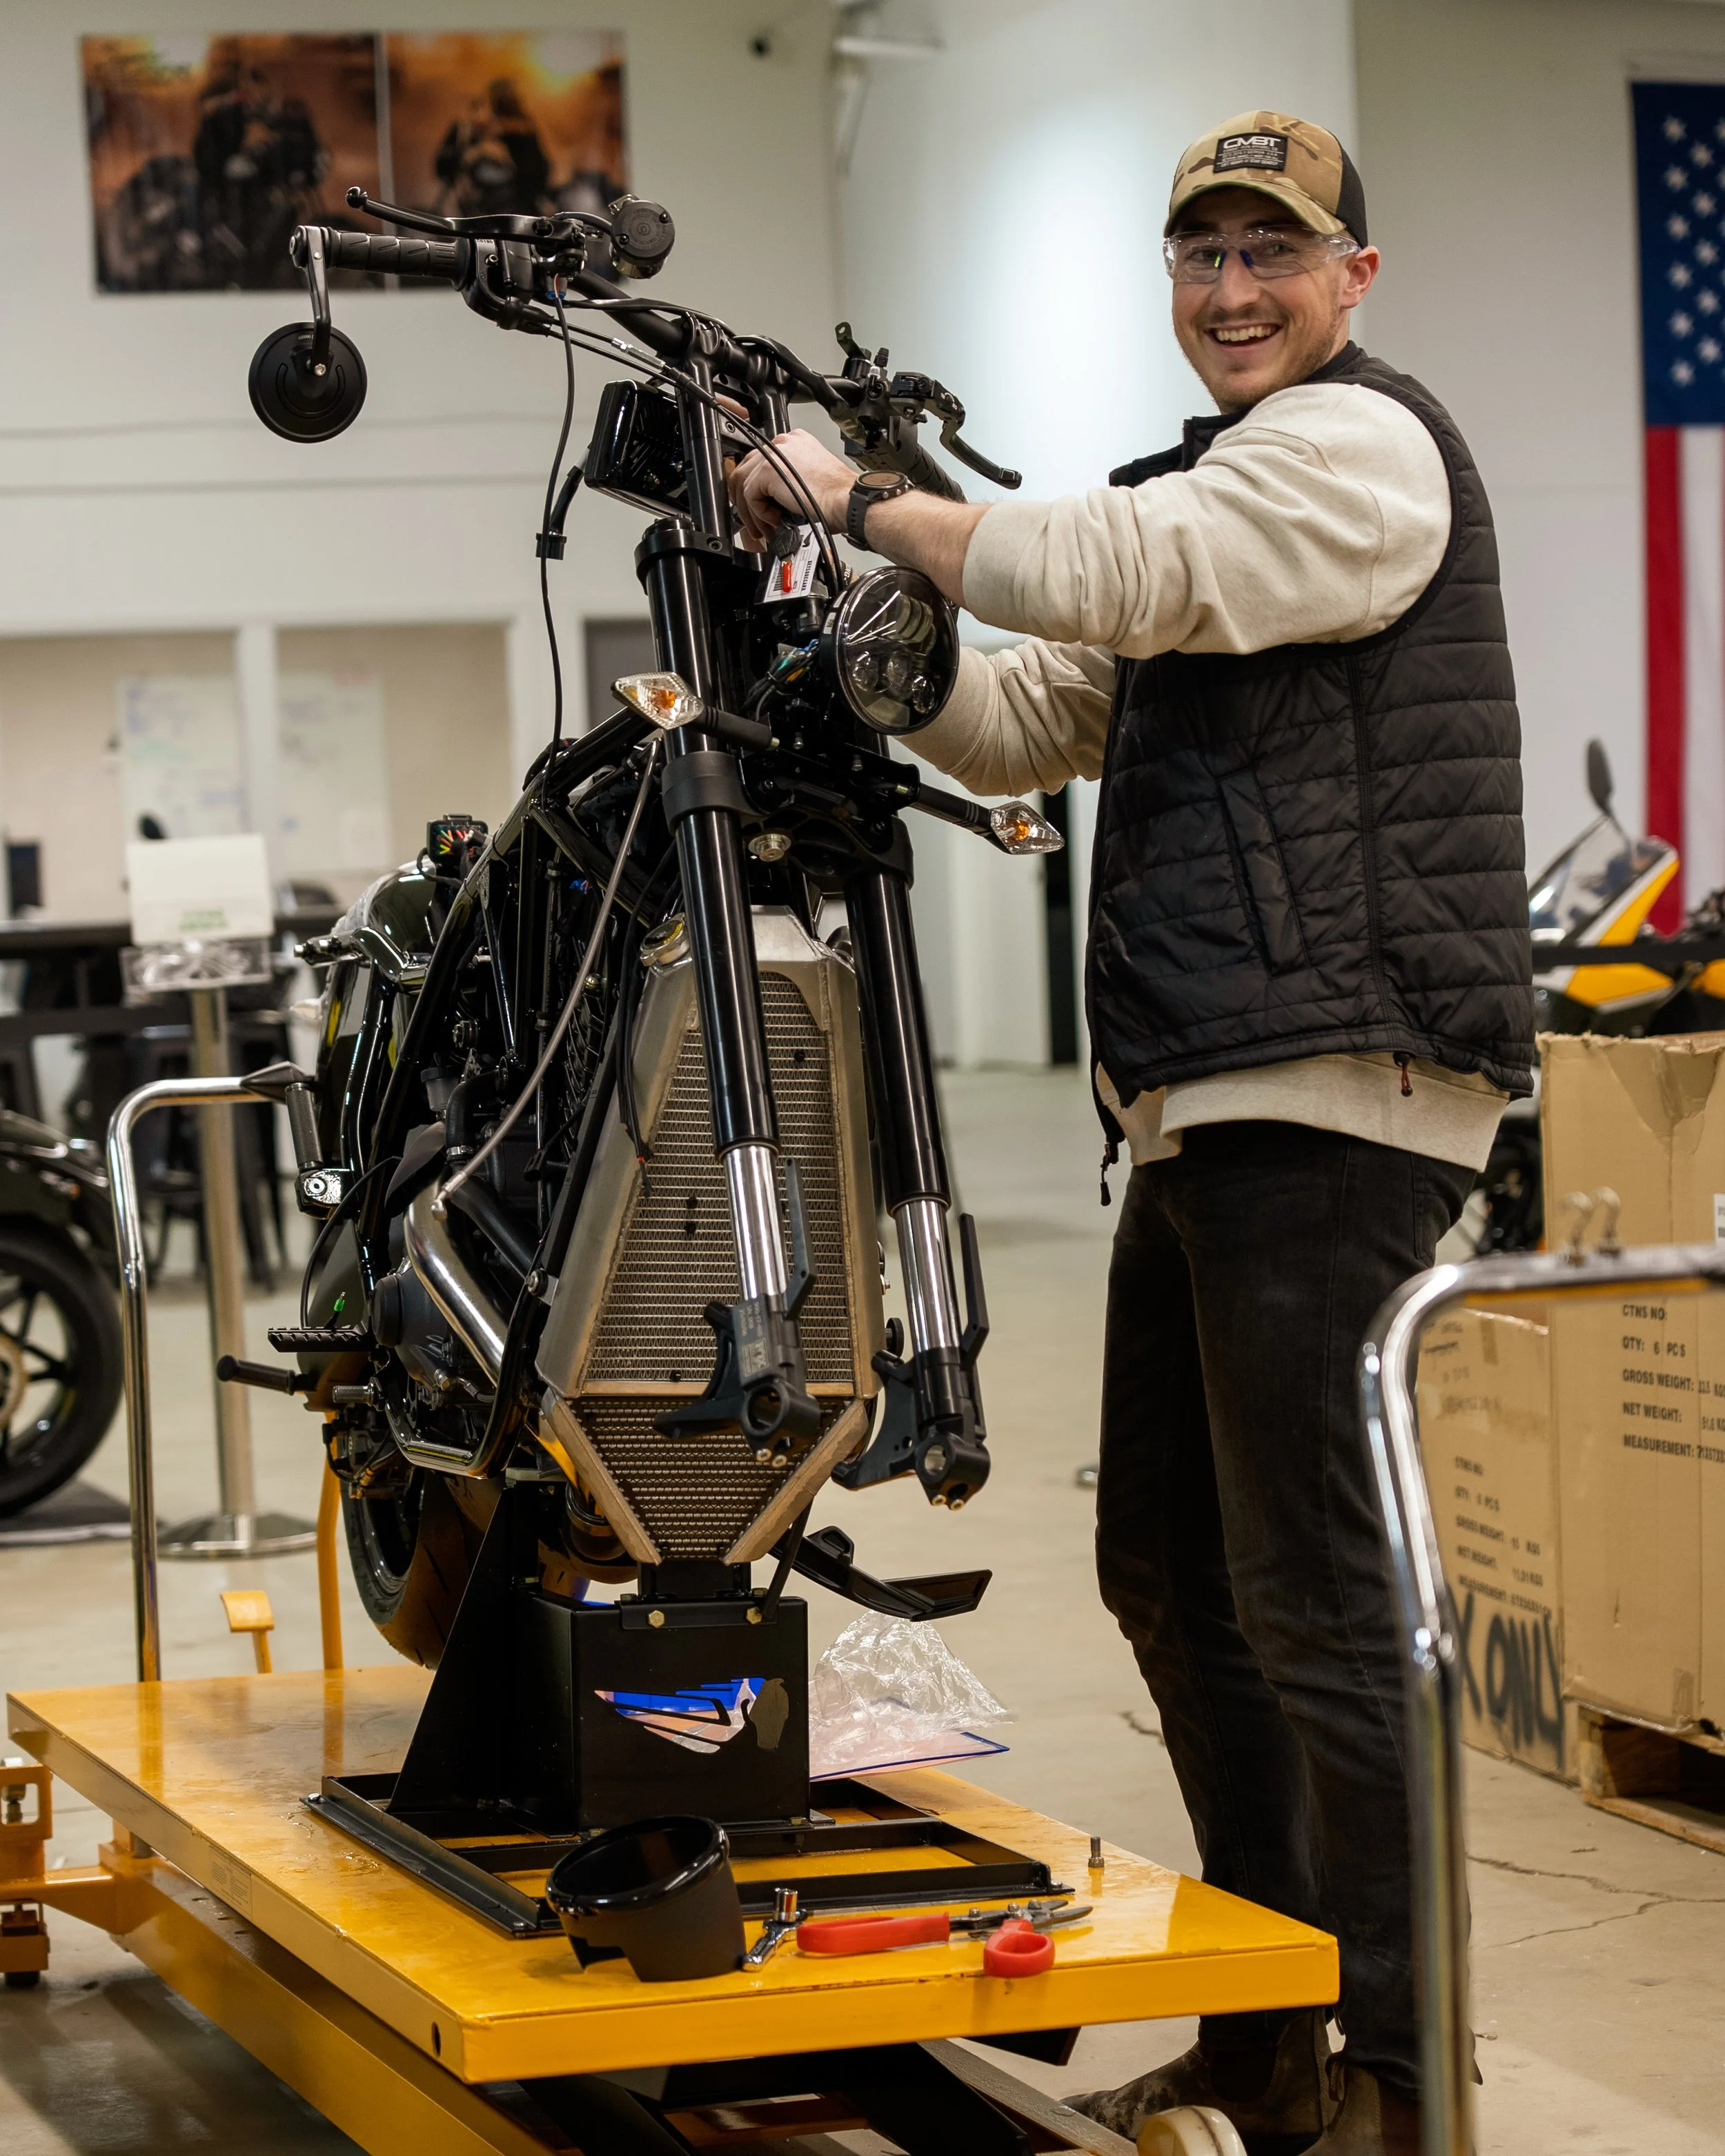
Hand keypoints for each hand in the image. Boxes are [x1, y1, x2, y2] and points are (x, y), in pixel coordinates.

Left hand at [728, 429, 855, 552]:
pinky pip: (749, 495)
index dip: (754, 486)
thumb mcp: (810, 479)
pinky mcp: (768, 470)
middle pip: (747, 468)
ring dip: (750, 511)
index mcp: (794, 442)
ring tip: (763, 528)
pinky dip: (759, 513)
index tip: (758, 506)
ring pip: (743, 483)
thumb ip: (788, 481)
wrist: (848, 500)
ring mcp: (774, 454)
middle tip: (753, 521)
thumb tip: (772, 499)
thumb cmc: (838, 496)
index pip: (760, 460)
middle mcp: (782, 443)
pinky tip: (775, 519)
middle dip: (744, 499)